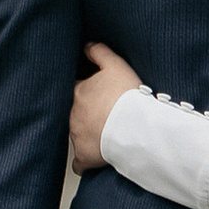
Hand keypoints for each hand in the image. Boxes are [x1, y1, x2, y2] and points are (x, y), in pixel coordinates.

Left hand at [68, 41, 140, 174]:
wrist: (135, 127)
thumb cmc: (128, 96)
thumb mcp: (116, 64)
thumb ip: (99, 52)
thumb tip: (86, 46)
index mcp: (78, 92)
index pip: (73, 88)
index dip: (84, 90)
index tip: (94, 94)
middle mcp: (73, 114)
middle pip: (74, 112)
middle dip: (85, 113)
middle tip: (101, 114)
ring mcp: (76, 136)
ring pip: (76, 134)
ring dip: (86, 134)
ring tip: (104, 133)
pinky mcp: (84, 156)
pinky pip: (79, 162)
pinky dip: (84, 161)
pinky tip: (92, 158)